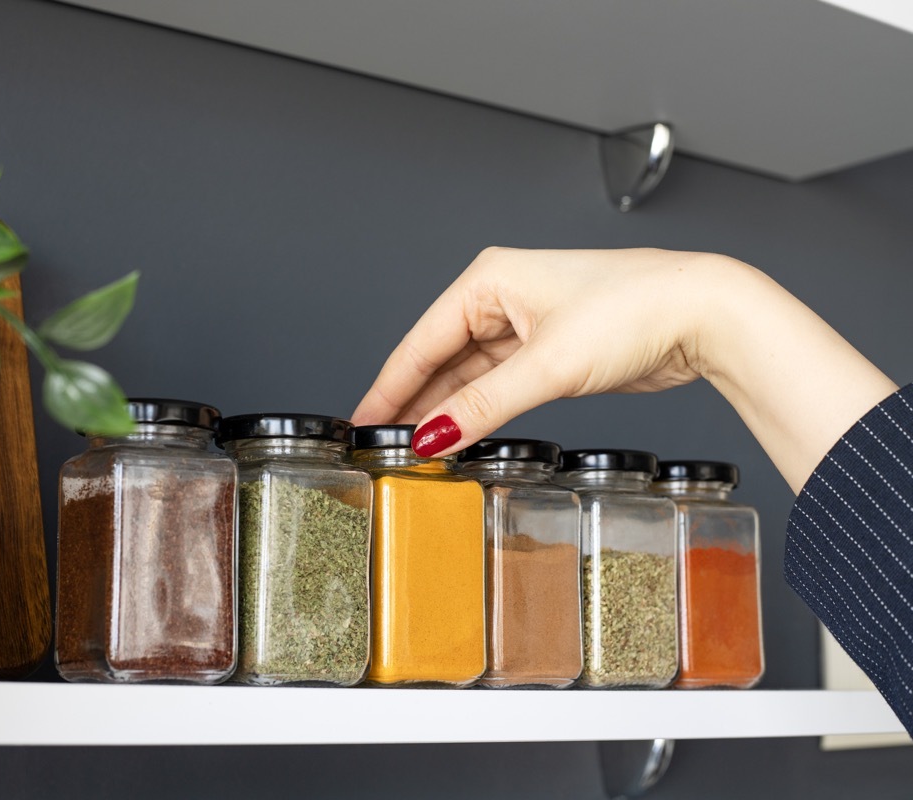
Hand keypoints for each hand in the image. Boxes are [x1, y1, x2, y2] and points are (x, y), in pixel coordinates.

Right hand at [352, 247, 895, 491]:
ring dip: (449, 410)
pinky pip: (500, 384)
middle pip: (441, 358)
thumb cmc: (635, 309)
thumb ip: (484, 405)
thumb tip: (432, 436)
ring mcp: (529, 324)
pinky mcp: (552, 351)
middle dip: (415, 401)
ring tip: (418, 448)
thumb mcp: (547, 365)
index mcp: (490, 281)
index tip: (363, 422)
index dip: (390, 386)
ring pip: (470, 374)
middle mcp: (504, 297)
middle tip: (383, 444)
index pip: (421, 341)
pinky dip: (481, 409)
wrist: (705, 314)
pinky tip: (463, 433)